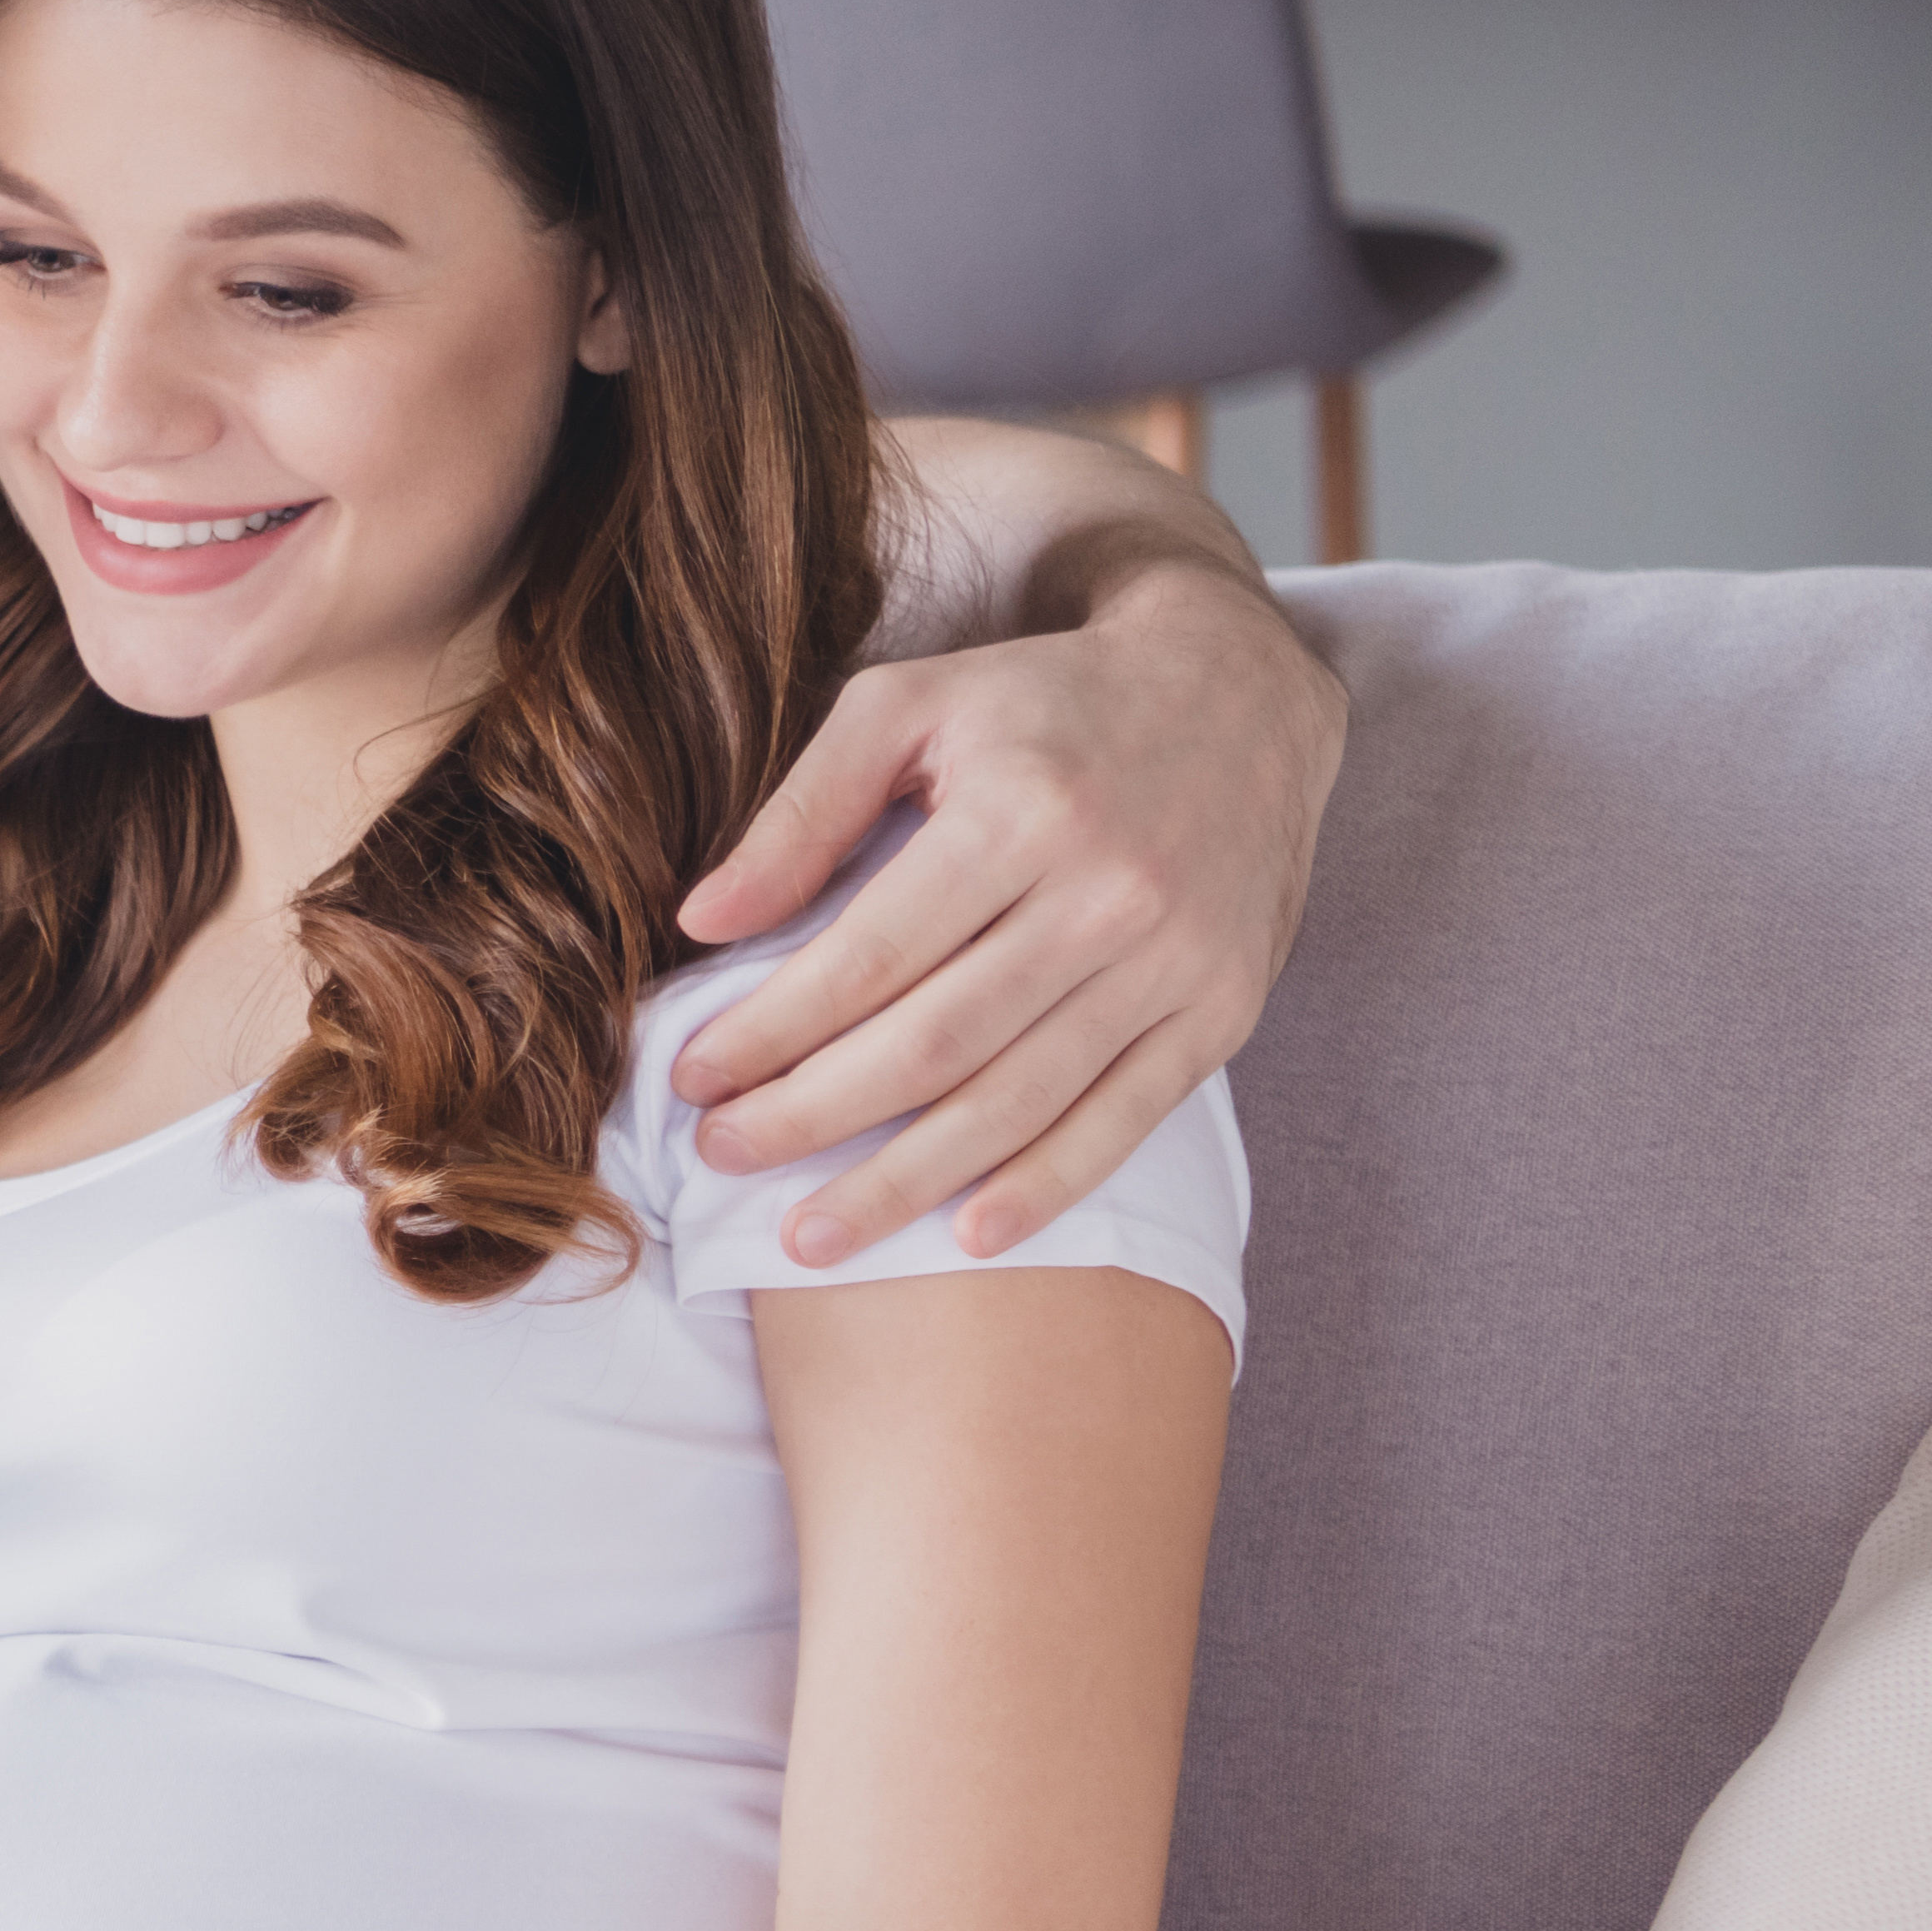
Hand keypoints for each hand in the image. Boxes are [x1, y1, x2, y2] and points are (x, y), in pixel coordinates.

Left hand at [668, 544, 1339, 1264]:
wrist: (1240, 691)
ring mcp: (1173, 961)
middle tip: (721, 1158)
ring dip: (904, 1183)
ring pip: (1019, 1101)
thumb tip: (701, 922)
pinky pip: (1124, 1120)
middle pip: (936, 1043)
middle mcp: (1108, 894)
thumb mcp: (909, 705)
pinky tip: (964, 1236)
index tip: (691, 1077)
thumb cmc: (1044, 704)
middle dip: (813, 1115)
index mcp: (1022, 811)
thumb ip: (802, 812)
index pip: (871, 954)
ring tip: (807, 1238)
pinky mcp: (1223, 1009)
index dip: (773, 1028)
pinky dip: (1045, 1188)